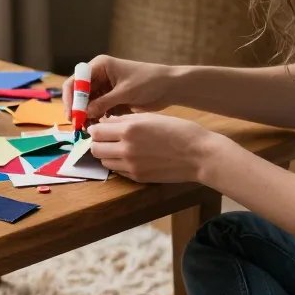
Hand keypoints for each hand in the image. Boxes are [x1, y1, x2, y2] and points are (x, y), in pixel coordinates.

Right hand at [62, 55, 177, 119]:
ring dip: (86, 115)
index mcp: (99, 66)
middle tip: (78, 126)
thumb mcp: (125, 92)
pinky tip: (99, 126)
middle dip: (78, 109)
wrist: (170, 87)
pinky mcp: (110, 98)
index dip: (71, 98)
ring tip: (89, 129)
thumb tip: (84, 114)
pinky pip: (97, 109)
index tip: (72, 114)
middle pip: (79, 93)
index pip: (76, 81)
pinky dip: (95, 117)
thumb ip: (103, 103)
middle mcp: (98, 76)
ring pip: (87, 103)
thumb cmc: (149, 82)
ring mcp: (104, 88)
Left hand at [88, 113, 225, 182]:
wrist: (199, 155)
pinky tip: (131, 157)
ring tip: (119, 148)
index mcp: (129, 130)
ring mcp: (131, 166)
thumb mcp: (151, 117)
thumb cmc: (179, 130)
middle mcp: (126, 149)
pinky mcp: (137, 177)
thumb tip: (105, 123)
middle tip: (106, 139)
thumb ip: (124, 120)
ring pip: (104, 162)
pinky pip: (118, 171)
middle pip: (95, 149)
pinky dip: (119, 164)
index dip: (96, 129)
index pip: (96, 131)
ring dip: (107, 154)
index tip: (100, 128)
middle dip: (98, 142)